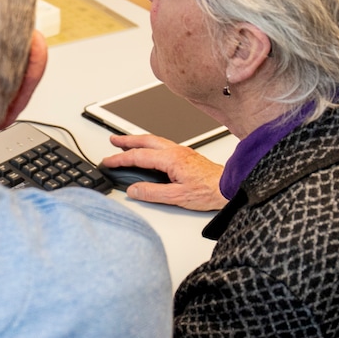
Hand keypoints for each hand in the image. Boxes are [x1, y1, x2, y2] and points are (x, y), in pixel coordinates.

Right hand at [100, 134, 226, 210]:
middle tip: (113, 141)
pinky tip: (148, 150)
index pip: (139, 156)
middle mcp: (175, 151)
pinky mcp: (186, 155)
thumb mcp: (177, 197)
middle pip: (145, 140)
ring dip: (137, 140)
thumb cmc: (209, 191)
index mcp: (171, 159)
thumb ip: (152, 193)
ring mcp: (181, 151)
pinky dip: (149, 144)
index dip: (120, 159)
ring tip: (126, 143)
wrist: (229, 187)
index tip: (109, 161)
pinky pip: (162, 144)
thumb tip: (134, 190)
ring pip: (154, 140)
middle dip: (126, 140)